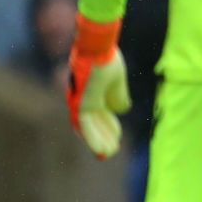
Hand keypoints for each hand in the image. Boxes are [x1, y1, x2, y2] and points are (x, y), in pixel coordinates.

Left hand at [67, 15, 130, 158]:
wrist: (99, 48)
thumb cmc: (107, 59)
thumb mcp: (117, 81)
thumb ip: (118, 95)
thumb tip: (121, 109)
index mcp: (90, 92)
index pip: (98, 114)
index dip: (108, 126)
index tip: (117, 137)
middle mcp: (82, 99)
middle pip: (91, 123)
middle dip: (103, 137)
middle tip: (111, 150)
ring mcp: (80, 102)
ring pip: (88, 128)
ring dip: (99, 141)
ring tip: (108, 153)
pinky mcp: (81, 104)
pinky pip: (86, 126)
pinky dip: (94, 139)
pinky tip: (103, 150)